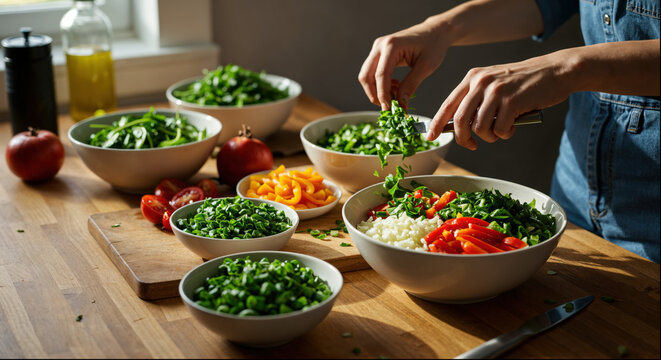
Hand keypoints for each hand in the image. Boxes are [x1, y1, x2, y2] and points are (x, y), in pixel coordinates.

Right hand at [358, 19, 449, 109]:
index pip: (380, 75)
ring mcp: (377, 48)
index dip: (383, 95)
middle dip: (375, 95)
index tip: (390, 110)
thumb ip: (411, 85)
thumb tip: (400, 104)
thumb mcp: (426, 67)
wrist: (434, 32)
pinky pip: (372, 73)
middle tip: (389, 107)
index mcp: (391, 45)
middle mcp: (380, 45)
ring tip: (396, 95)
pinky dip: (380, 84)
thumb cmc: (433, 45)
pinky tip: (395, 87)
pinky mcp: (379, 53)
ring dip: (377, 90)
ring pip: (367, 75)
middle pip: (366, 76)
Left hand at [427, 52, 573, 149]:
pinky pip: (499, 130)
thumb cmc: (524, 82)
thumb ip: (476, 100)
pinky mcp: (512, 101)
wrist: (555, 71)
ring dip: (489, 137)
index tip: (430, 136)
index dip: (437, 122)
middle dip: (463, 138)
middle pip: (460, 120)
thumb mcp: (494, 84)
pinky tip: (514, 126)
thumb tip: (459, 127)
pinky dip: (505, 134)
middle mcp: (481, 82)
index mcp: (473, 77)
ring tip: (501, 131)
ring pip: (479, 128)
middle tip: (472, 145)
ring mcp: (496, 91)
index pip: (447, 103)